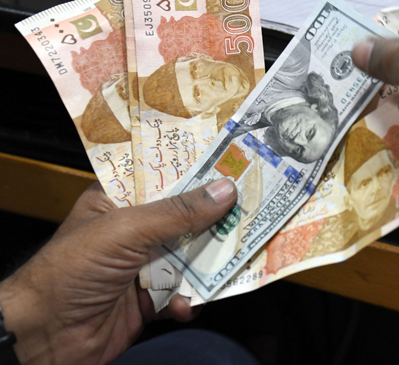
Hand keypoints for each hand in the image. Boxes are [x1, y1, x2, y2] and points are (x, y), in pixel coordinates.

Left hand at [0, 178, 236, 364]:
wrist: (44, 336)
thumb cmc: (71, 271)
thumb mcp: (124, 230)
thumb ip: (177, 213)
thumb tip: (225, 191)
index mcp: (120, 199)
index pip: (166, 176)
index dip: (200, 171)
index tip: (237, 166)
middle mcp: (135, 228)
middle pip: (188, 217)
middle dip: (217, 220)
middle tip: (251, 213)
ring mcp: (144, 264)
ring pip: (193, 256)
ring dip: (210, 264)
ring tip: (233, 262)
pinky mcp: (151, 297)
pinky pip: (185, 293)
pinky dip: (189, 300)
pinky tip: (183, 306)